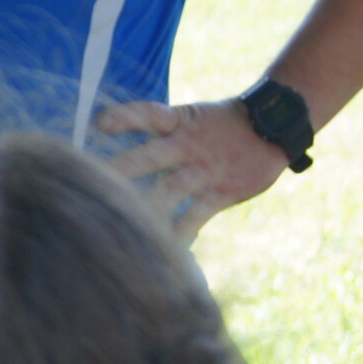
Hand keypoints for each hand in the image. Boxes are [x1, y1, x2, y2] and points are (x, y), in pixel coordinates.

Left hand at [96, 98, 287, 241]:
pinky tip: (161, 249)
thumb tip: (111, 141)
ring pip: (169, 190)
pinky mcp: (221, 192)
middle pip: (147, 157)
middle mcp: (187, 145)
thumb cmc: (220, 125)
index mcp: (179, 121)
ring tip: (118, 222)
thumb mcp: (191, 118)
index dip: (126, 117)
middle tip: (88, 184)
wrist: (275, 127)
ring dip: (144, 207)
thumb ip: (159, 132)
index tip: (101, 124)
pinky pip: (196, 216)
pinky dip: (179, 233)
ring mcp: (204, 170)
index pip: (148, 114)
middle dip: (119, 172)